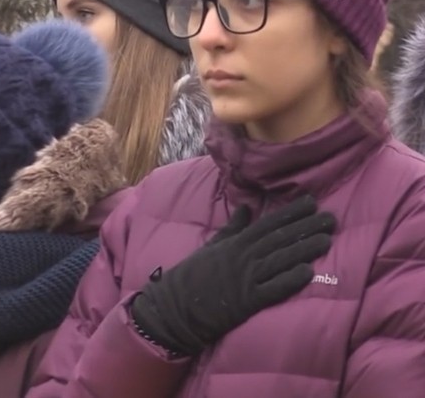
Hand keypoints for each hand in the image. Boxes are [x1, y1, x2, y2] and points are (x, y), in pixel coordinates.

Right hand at [131, 195, 335, 355]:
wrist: (177, 305)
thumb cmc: (194, 275)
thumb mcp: (212, 246)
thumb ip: (232, 228)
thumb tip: (246, 207)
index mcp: (235, 242)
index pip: (268, 223)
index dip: (291, 213)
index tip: (312, 202)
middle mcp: (243, 256)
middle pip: (279, 239)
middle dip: (306, 227)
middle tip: (331, 219)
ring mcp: (246, 278)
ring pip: (280, 260)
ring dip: (304, 249)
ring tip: (326, 240)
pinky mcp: (247, 301)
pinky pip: (272, 288)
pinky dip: (289, 280)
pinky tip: (307, 272)